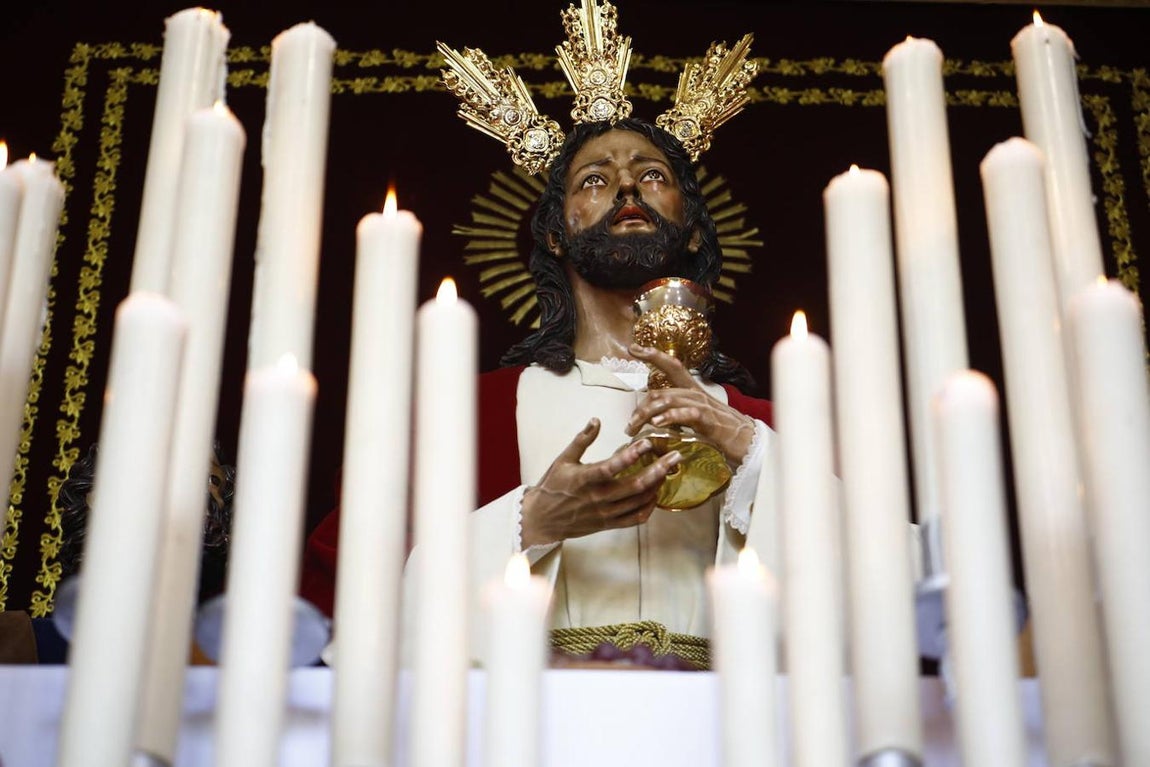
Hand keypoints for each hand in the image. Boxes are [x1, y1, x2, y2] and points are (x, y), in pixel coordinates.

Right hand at [520, 418, 681, 547]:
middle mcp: (597, 498)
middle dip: (659, 470)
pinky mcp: (608, 524)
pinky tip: (655, 493)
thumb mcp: (563, 459)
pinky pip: (635, 518)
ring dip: (657, 485)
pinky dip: (650, 507)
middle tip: (676, 457)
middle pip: (635, 485)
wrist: (542, 519)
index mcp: (584, 479)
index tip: (647, 442)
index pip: (611, 467)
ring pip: (639, 501)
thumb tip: (596, 420)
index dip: (630, 455)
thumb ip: (582, 440)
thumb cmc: (552, 486)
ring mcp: (605, 513)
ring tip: (669, 470)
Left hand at [625, 343, 756, 465]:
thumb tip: (656, 418)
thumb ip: (678, 413)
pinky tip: (657, 424)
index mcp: (693, 390)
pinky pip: (686, 414)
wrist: (748, 442)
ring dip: (647, 414)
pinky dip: (669, 417)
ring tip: (635, 429)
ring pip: (668, 399)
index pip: (671, 366)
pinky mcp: (709, 419)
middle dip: (640, 407)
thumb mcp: (696, 419)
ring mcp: (703, 404)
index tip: (633, 348)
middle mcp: (697, 393)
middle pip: (661, 390)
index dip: (653, 355)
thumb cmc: (721, 431)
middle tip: (628, 426)